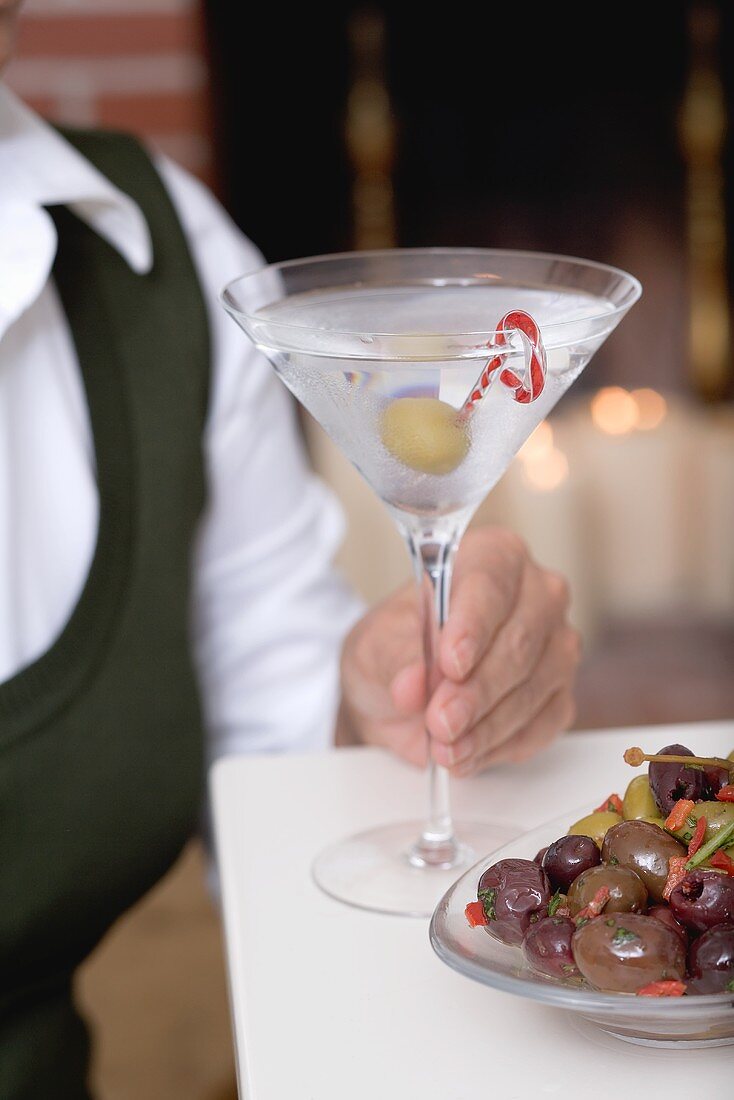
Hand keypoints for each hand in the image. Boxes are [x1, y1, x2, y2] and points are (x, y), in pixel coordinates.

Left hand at [337, 527, 579, 774]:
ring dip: (487, 725)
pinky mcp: (559, 693)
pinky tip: (467, 753)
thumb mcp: (375, 647)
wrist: (396, 691)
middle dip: (477, 689)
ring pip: (535, 687)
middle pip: (519, 641)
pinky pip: (543, 723)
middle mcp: (535, 594)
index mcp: (491, 558)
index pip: (489, 584)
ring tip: (445, 746)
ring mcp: (555, 644)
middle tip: (440, 720)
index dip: (472, 625)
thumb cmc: (394, 649)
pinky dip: (502, 745)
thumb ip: (396, 660)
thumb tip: (411, 685)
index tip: (450, 662)